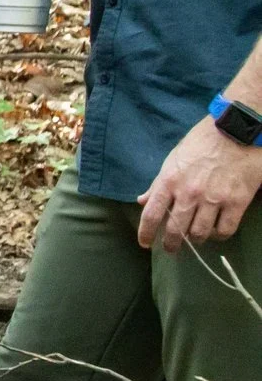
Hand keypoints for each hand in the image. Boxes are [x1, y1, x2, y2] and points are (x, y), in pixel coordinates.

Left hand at [139, 116, 261, 252]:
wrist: (236, 131)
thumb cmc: (201, 142)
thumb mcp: (173, 159)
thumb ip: (158, 183)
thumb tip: (143, 201)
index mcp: (169, 181)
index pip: (152, 214)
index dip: (146, 233)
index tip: (145, 244)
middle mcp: (189, 193)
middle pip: (175, 229)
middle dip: (171, 243)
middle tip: (172, 249)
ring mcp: (214, 199)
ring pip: (200, 233)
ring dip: (195, 240)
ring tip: (195, 239)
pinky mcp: (237, 202)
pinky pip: (225, 230)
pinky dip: (219, 236)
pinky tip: (216, 232)